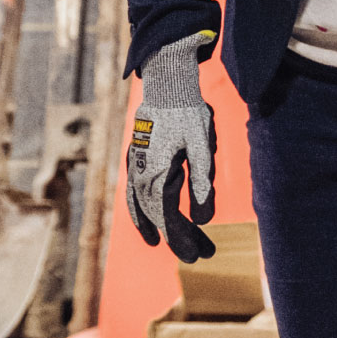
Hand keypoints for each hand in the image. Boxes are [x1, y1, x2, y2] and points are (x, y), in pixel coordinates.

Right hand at [125, 31, 217, 262]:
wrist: (167, 82)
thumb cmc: (187, 112)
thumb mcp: (201, 147)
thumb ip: (202, 183)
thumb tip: (204, 219)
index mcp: (156, 171)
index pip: (167, 216)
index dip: (182, 238)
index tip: (197, 255)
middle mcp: (140, 171)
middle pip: (156, 214)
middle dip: (177, 235)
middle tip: (200, 254)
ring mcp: (134, 164)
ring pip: (140, 204)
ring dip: (152, 225)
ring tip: (159, 242)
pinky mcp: (135, 157)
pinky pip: (132, 190)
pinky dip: (138, 208)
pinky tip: (147, 215)